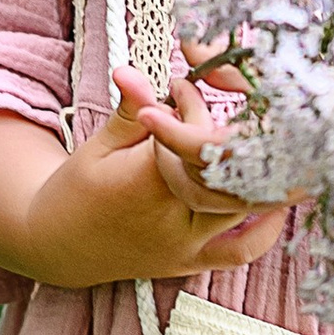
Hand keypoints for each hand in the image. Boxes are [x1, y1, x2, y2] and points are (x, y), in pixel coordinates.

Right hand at [0, 71, 290, 291]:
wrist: (58, 247)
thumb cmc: (77, 191)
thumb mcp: (98, 146)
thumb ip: (130, 112)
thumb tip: (134, 72)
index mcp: (145, 183)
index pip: (191, 136)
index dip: (191, 104)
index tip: (178, 86)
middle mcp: (171, 218)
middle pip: (224, 169)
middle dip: (226, 132)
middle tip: (219, 110)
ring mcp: (185, 245)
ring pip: (242, 209)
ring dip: (256, 174)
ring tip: (260, 143)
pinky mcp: (192, 262)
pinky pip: (240, 252)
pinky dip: (265, 230)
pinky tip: (275, 201)